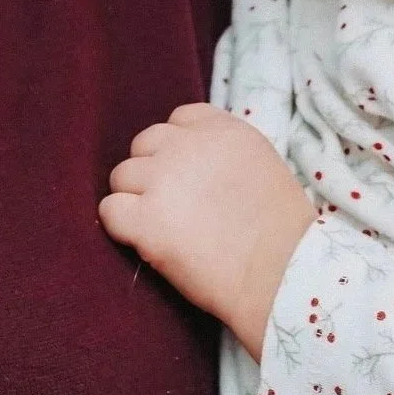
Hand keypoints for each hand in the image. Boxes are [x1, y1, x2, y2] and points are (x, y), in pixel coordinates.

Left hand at [98, 102, 315, 360]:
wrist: (283, 274)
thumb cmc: (283, 234)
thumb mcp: (261, 167)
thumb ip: (223, 155)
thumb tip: (196, 167)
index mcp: (221, 130)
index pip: (179, 120)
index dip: (177, 148)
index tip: (187, 176)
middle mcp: (187, 146)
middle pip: (144, 145)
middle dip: (152, 172)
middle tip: (170, 206)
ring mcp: (163, 179)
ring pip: (122, 176)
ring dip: (134, 198)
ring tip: (158, 227)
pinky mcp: (146, 219)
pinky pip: (110, 211)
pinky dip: (119, 226)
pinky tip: (141, 241)